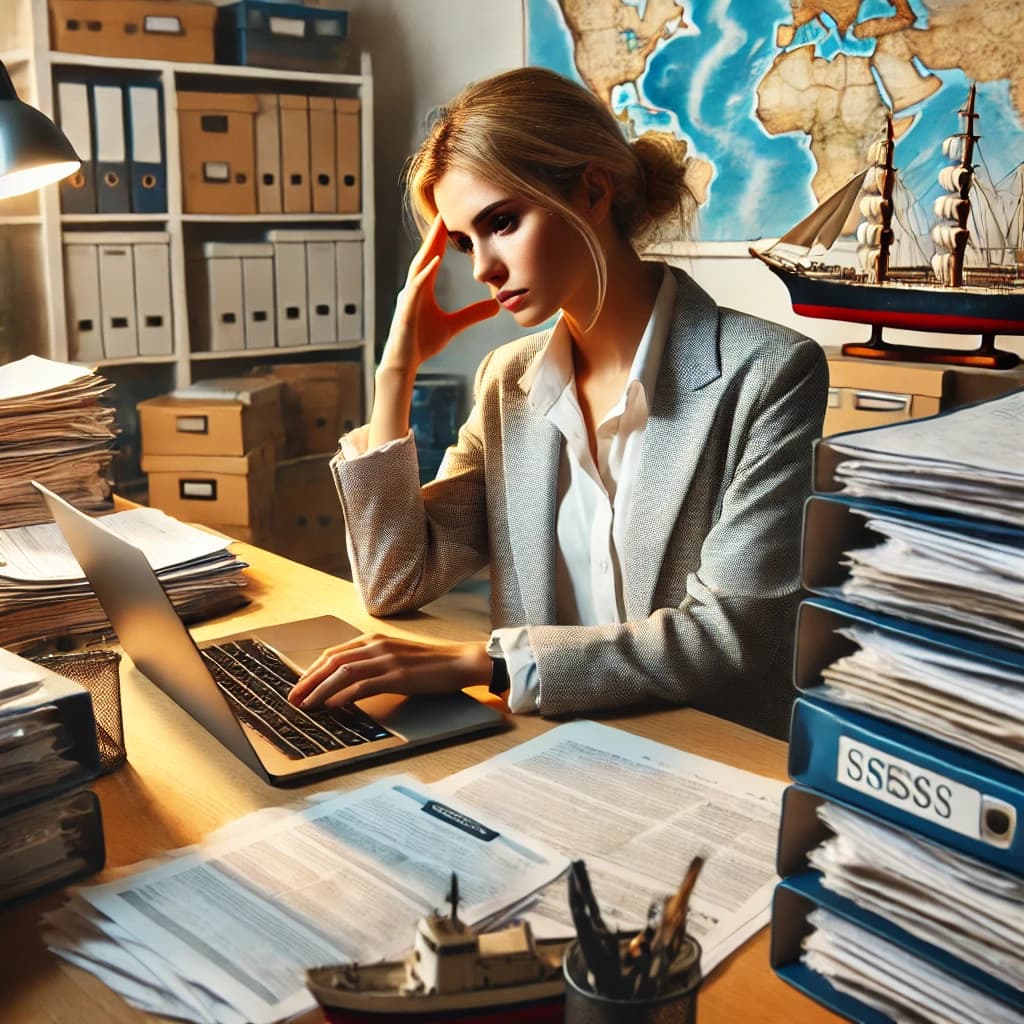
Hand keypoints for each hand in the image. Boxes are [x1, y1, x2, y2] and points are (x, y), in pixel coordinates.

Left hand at [287, 634, 492, 708]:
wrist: (458, 661)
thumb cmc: (429, 663)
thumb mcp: (395, 656)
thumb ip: (372, 663)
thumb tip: (346, 682)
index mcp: (373, 639)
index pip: (333, 654)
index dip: (311, 671)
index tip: (298, 686)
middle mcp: (376, 645)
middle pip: (332, 661)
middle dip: (308, 681)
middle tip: (293, 698)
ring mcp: (386, 659)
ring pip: (342, 672)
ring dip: (320, 689)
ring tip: (306, 705)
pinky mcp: (397, 675)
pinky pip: (363, 684)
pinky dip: (343, 695)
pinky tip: (332, 706)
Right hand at [379, 214, 498, 373]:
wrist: (404, 363)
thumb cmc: (422, 343)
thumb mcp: (453, 326)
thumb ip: (472, 314)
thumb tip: (495, 305)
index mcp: (422, 289)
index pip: (432, 258)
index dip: (440, 239)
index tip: (450, 220)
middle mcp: (412, 288)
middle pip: (424, 256)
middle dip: (433, 235)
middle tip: (444, 213)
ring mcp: (407, 298)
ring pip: (418, 267)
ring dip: (428, 247)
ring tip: (439, 228)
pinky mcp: (406, 311)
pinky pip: (415, 288)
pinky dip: (424, 274)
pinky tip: (434, 261)